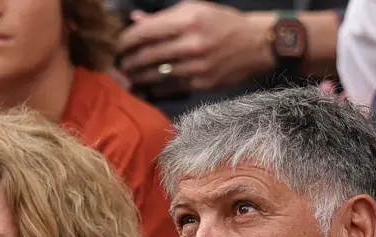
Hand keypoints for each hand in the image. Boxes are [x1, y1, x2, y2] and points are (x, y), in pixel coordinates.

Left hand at [118, 1, 274, 92]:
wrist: (257, 44)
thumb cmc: (223, 23)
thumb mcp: (195, 10)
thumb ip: (164, 17)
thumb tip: (136, 20)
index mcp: (188, 20)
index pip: (145, 32)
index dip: (126, 40)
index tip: (118, 45)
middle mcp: (191, 44)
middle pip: (146, 56)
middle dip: (127, 61)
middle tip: (120, 64)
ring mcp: (196, 67)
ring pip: (155, 74)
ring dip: (137, 76)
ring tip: (129, 75)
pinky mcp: (201, 84)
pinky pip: (170, 87)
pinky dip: (154, 87)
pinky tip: (146, 85)